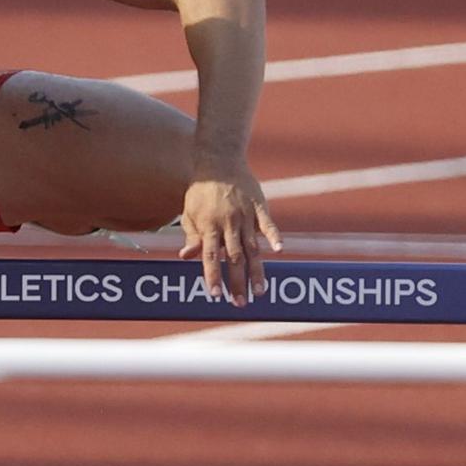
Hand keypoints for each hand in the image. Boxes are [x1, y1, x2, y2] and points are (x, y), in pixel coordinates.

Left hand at [177, 166, 281, 307]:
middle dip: (237, 282)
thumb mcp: (189, 213)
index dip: (213, 276)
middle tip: (240, 303)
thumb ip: (192, 236)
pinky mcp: (259, 206)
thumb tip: (186, 257)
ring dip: (256, 271)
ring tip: (260, 291)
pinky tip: (279, 251)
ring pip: (252, 248)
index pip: (210, 257)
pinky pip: (268, 224)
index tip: (215, 295)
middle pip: (233, 258)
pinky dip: (274, 237)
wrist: (219, 162)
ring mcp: (245, 215)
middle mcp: (228, 223)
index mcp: (209, 226)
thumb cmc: (201, 192)